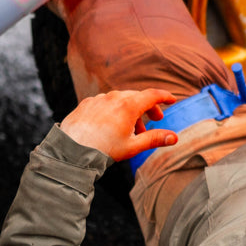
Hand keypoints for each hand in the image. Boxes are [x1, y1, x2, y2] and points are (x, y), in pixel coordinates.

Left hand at [60, 89, 177, 161]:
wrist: (71, 150)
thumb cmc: (103, 150)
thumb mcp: (133, 146)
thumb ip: (155, 139)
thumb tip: (174, 137)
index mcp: (128, 106)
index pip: (152, 95)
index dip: (165, 96)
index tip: (172, 99)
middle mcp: (113, 98)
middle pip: (137, 97)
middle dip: (149, 107)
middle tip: (156, 119)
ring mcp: (98, 99)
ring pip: (121, 99)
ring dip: (131, 111)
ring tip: (132, 129)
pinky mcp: (86, 103)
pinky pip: (105, 102)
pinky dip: (114, 109)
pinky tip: (112, 124)